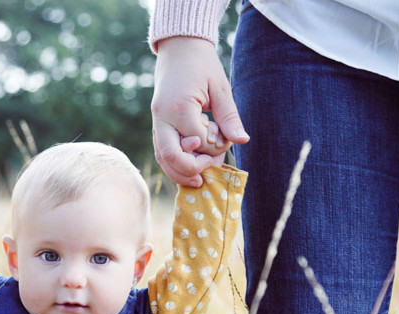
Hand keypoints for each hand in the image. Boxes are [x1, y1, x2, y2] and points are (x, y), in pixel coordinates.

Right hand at [151, 37, 248, 186]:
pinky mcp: (157, 124)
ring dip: (179, 172)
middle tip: (210, 170)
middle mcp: (163, 117)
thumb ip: (229, 117)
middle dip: (191, 169)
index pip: (198, 141)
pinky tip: (189, 168)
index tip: (226, 140)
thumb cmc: (202, 65)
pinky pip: (161, 150)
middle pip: (171, 156)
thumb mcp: (220, 88)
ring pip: (161, 157)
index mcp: (180, 107)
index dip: (215, 147)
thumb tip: (242, 140)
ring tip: (199, 180)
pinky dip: (173, 163)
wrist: (179, 48)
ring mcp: (156, 121)